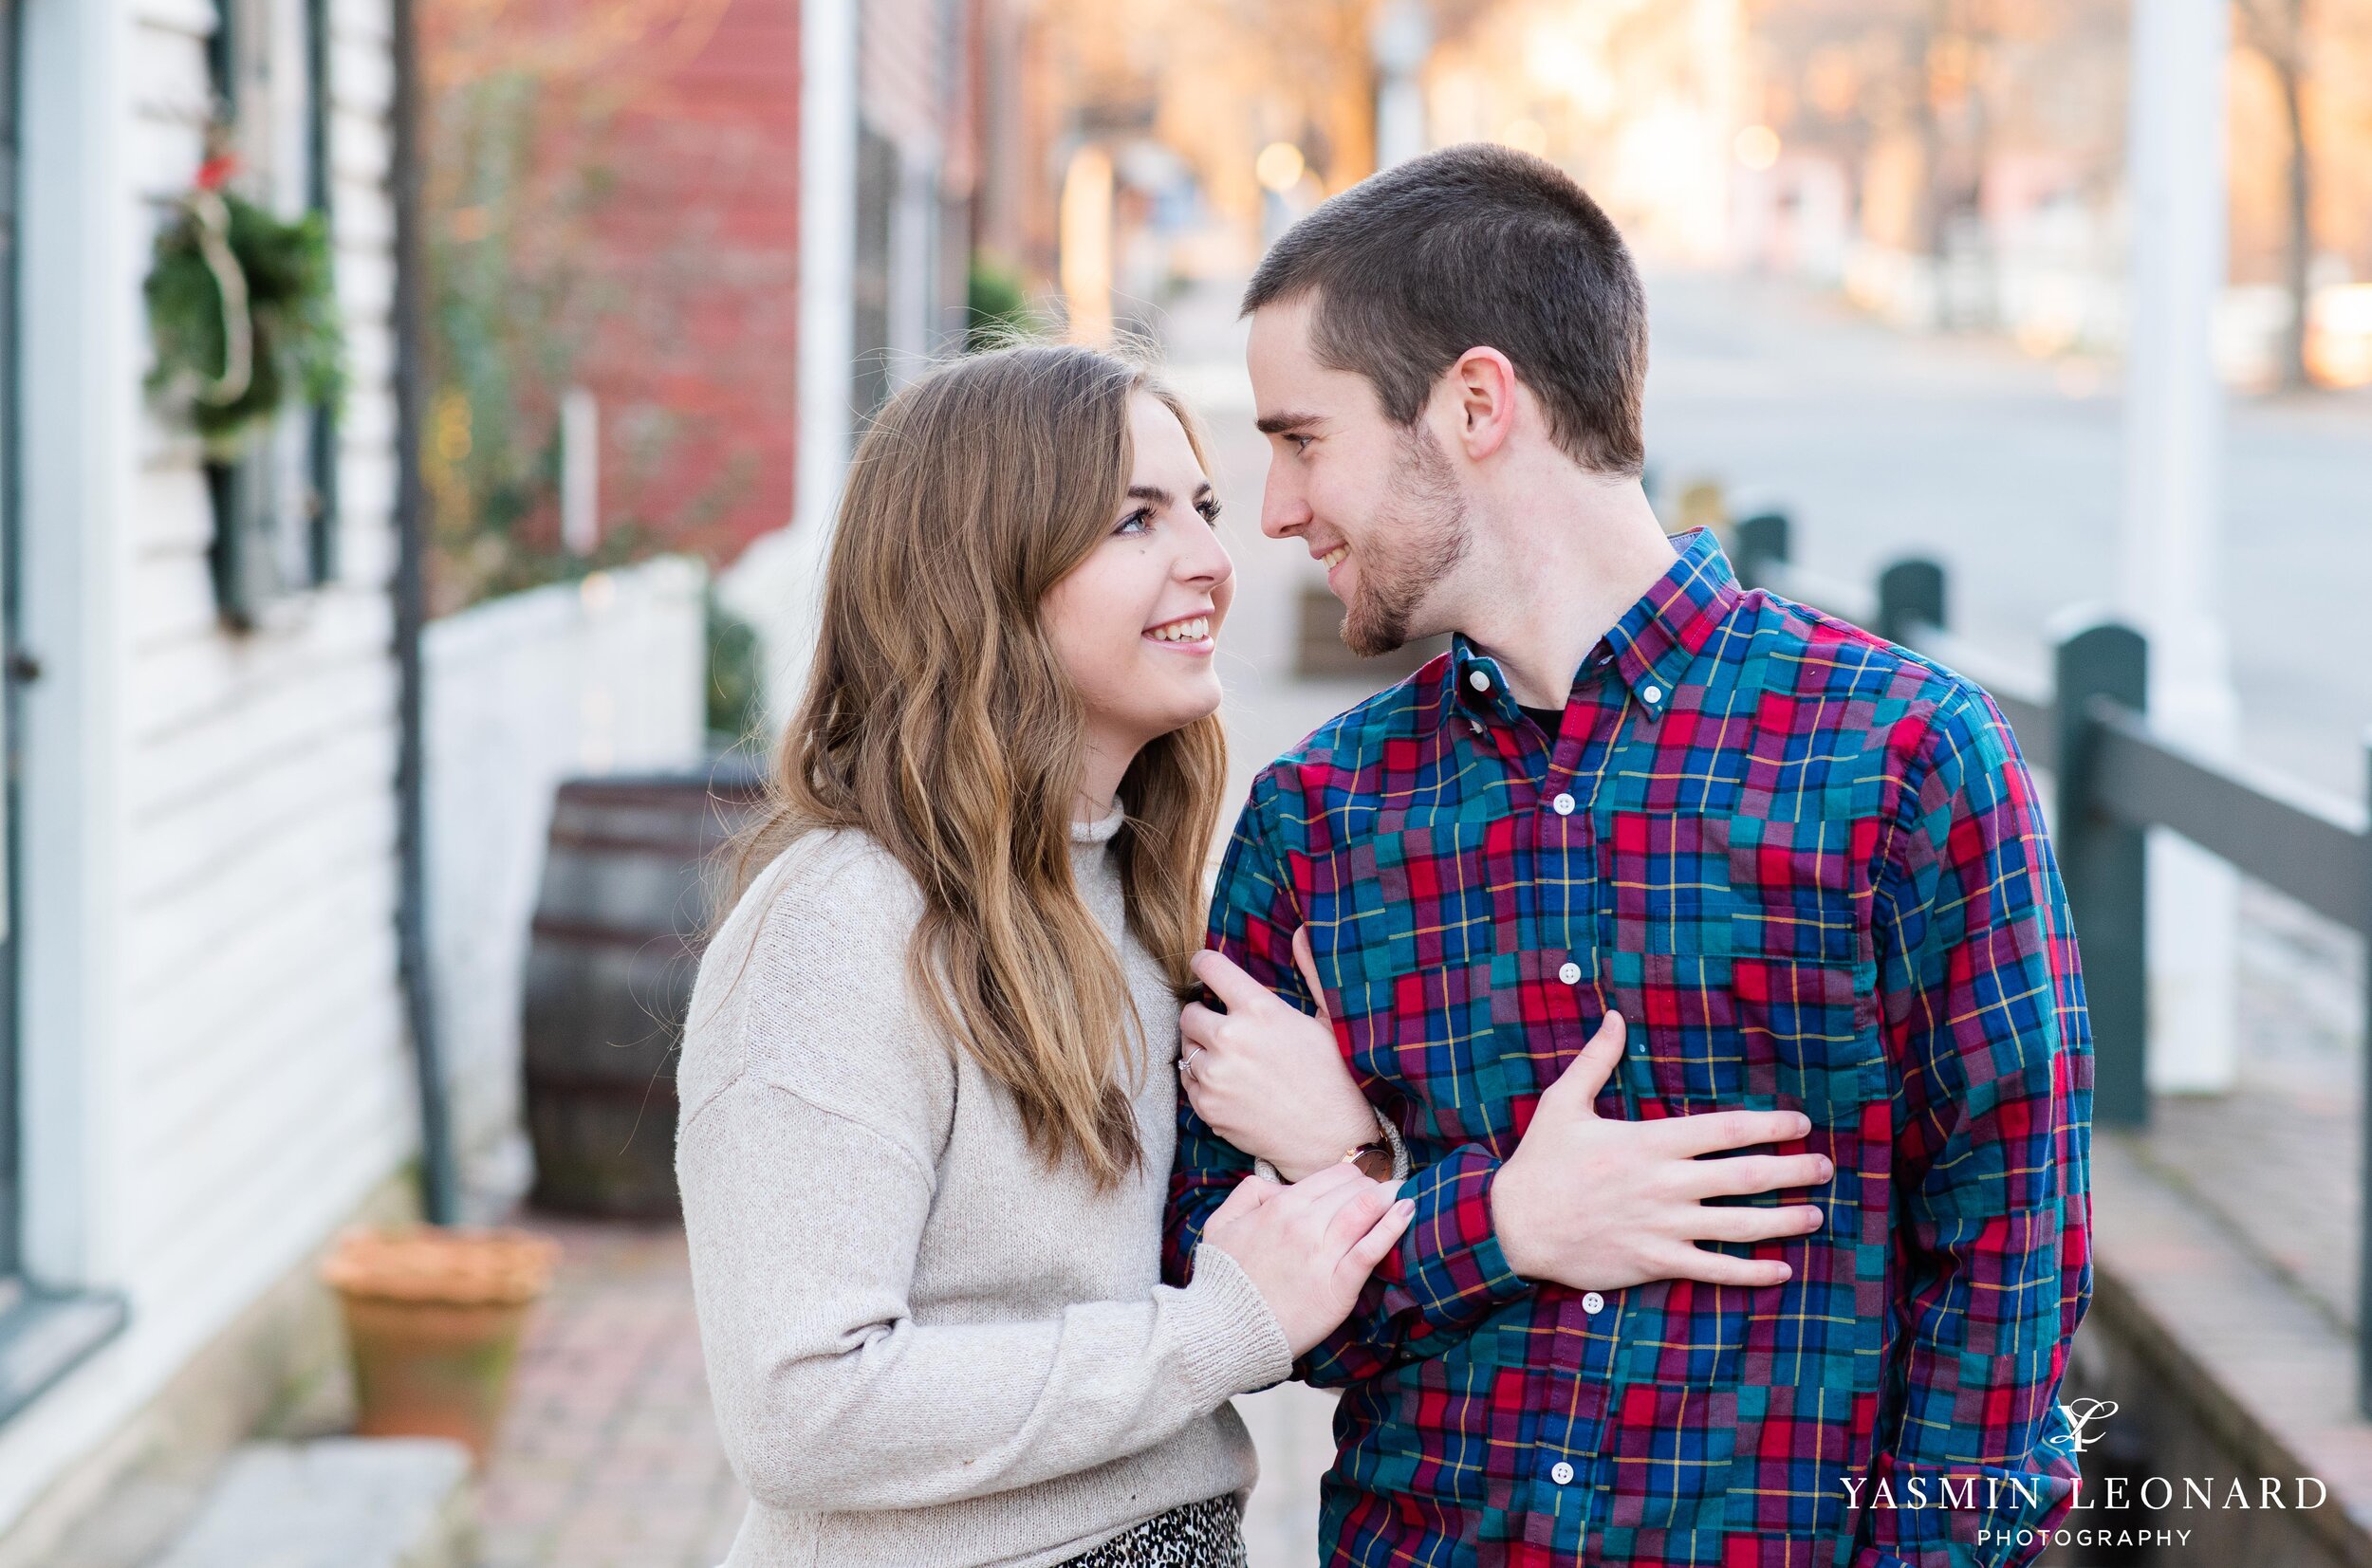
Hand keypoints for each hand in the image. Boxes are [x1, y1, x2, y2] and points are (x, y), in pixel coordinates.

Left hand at [1181, 929, 1381, 1181]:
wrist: (1330, 1141)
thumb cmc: (1335, 1077)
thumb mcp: (1328, 1019)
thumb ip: (1310, 971)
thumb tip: (1301, 932)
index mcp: (1259, 1010)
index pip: (1209, 967)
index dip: (1205, 965)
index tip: (1205, 969)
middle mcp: (1230, 1038)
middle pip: (1189, 1012)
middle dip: (1203, 1015)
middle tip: (1224, 1026)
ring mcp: (1214, 1075)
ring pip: (1186, 1048)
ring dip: (1202, 1050)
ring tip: (1232, 1061)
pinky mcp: (1207, 1107)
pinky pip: (1188, 1082)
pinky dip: (1202, 1081)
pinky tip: (1231, 1085)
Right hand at [1201, 1163, 1413, 1355]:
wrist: (1226, 1331)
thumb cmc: (1224, 1280)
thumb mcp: (1222, 1224)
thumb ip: (1249, 1193)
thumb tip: (1281, 1187)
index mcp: (1280, 1207)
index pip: (1333, 1176)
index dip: (1352, 1177)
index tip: (1360, 1183)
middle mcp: (1304, 1225)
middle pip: (1354, 1191)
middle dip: (1372, 1186)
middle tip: (1383, 1192)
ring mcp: (1322, 1256)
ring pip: (1365, 1212)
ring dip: (1388, 1198)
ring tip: (1400, 1195)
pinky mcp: (1337, 1288)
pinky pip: (1370, 1251)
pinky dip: (1392, 1227)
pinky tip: (1406, 1212)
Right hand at [1489, 1012, 1830, 1290]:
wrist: (1514, 1225)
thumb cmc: (1539, 1162)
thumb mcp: (1562, 1102)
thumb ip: (1596, 1059)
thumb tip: (1615, 1016)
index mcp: (1649, 1142)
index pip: (1725, 1130)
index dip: (1770, 1126)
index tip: (1800, 1123)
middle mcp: (1665, 1184)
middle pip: (1746, 1176)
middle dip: (1793, 1170)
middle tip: (1825, 1167)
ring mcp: (1663, 1227)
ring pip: (1740, 1225)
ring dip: (1785, 1220)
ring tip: (1816, 1214)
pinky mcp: (1655, 1262)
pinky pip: (1714, 1270)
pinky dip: (1751, 1272)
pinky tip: (1781, 1269)